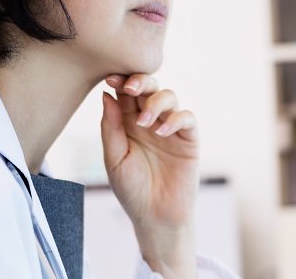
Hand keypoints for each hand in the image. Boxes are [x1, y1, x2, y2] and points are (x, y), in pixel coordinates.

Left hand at [99, 73, 198, 276]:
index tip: (111, 79)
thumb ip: (111, 128)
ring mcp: (170, 129)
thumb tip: (106, 95)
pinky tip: (162, 132)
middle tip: (130, 88)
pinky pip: (186, 118)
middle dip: (140, 81)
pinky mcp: (189, 140)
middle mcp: (149, 121)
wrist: (155, 217)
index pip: (126, 93)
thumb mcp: (114, 159)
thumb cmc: (131, 190)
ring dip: (156, 102)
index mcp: (128, 123)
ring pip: (169, 96)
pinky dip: (175, 119)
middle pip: (148, 87)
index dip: (120, 81)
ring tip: (145, 122)